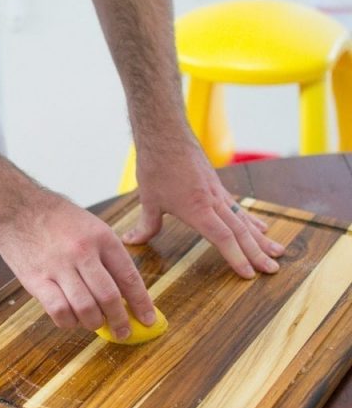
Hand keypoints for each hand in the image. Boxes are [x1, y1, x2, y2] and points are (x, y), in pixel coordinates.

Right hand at [0, 188, 154, 339]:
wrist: (16, 207)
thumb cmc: (56, 217)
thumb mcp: (91, 225)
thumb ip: (108, 255)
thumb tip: (123, 288)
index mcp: (101, 238)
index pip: (128, 277)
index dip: (141, 302)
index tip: (148, 319)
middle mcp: (83, 253)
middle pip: (109, 297)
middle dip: (121, 320)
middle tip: (124, 331)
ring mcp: (59, 267)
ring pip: (86, 309)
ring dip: (95, 323)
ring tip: (96, 324)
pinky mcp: (36, 280)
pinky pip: (59, 311)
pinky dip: (69, 322)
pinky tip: (72, 318)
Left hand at [123, 137, 284, 278]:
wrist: (165, 132)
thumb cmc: (156, 165)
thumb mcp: (148, 199)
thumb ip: (145, 225)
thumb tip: (130, 241)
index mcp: (198, 209)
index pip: (223, 238)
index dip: (237, 258)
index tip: (249, 275)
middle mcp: (213, 201)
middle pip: (241, 231)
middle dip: (257, 253)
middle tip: (273, 270)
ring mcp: (218, 192)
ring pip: (244, 219)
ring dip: (260, 238)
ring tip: (277, 252)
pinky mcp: (217, 184)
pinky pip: (238, 207)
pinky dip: (250, 220)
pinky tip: (261, 227)